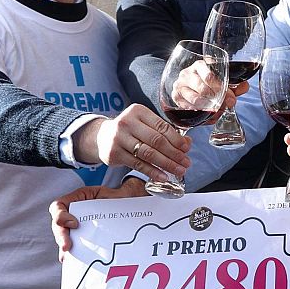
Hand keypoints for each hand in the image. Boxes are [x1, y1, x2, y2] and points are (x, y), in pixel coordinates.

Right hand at [50, 177, 147, 255]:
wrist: (129, 206)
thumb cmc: (117, 199)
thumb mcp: (108, 194)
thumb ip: (101, 200)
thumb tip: (97, 215)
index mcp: (76, 200)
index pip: (58, 206)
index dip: (61, 216)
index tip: (75, 224)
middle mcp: (73, 214)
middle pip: (58, 225)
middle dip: (61, 236)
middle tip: (67, 247)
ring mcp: (76, 227)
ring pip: (63, 237)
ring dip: (64, 247)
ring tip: (67, 257)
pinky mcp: (83, 239)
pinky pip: (73, 246)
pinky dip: (72, 254)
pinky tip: (72, 261)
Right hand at [75, 103, 193, 176]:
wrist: (102, 137)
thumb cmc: (130, 130)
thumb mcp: (145, 124)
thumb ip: (165, 132)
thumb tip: (187, 143)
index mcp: (138, 111)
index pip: (162, 126)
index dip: (177, 139)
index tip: (187, 149)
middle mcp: (127, 122)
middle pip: (156, 140)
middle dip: (174, 153)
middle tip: (186, 163)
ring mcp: (119, 138)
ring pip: (148, 154)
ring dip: (166, 164)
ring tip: (178, 170)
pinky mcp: (114, 153)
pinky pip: (137, 164)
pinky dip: (152, 172)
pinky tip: (163, 176)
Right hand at [170, 61, 236, 110]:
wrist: (186, 82)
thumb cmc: (205, 80)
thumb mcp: (220, 79)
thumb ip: (234, 84)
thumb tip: (245, 86)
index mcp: (200, 65)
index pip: (209, 76)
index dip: (221, 88)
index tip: (230, 97)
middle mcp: (187, 74)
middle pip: (203, 89)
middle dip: (217, 100)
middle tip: (226, 105)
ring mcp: (179, 85)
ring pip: (195, 100)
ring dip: (209, 108)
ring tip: (218, 110)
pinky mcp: (175, 97)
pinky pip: (188, 109)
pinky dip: (200, 114)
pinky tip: (208, 114)